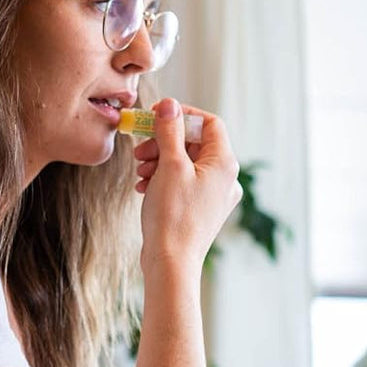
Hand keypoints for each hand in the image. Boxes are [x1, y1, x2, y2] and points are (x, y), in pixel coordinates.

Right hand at [132, 98, 240, 270]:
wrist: (171, 262)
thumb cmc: (173, 216)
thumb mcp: (169, 165)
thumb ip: (170, 131)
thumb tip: (170, 104)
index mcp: (224, 164)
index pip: (209, 123)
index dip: (183, 115)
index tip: (157, 116)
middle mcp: (225, 178)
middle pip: (195, 143)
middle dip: (165, 141)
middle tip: (141, 148)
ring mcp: (214, 195)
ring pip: (186, 163)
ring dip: (160, 160)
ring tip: (140, 170)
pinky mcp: (200, 209)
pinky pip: (182, 182)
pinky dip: (163, 178)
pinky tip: (144, 186)